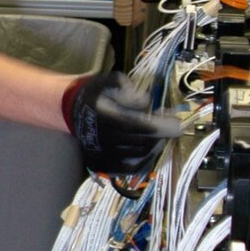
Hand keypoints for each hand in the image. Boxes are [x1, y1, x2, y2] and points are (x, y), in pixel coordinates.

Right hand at [63, 69, 182, 176]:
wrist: (71, 111)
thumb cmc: (96, 94)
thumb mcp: (109, 81)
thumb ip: (127, 88)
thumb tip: (146, 102)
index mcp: (101, 116)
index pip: (133, 126)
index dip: (158, 127)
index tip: (178, 124)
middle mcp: (99, 138)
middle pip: (140, 143)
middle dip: (161, 136)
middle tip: (172, 126)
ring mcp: (100, 154)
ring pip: (138, 157)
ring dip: (155, 146)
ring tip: (160, 135)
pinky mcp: (102, 165)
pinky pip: (130, 169)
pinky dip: (146, 160)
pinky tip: (151, 149)